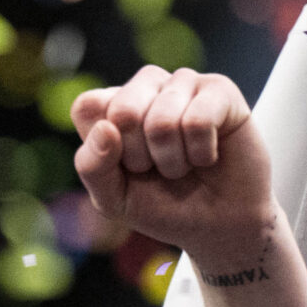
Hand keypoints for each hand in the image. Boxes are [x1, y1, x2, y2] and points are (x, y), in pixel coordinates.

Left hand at [72, 69, 275, 267]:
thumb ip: (92, 167)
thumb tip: (105, 128)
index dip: (104, 149)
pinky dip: (201, 153)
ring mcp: (182, 83)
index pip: (87, 107)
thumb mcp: (113, 198)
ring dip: (173, 161)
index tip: (125, 167)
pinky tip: (208, 155)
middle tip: (157, 168)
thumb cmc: (163, 205)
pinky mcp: (219, 89)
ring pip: (162, 121)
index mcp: (111, 104)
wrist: (219, 224)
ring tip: (184, 165)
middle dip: (139, 157)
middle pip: (123, 111)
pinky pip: (198, 121)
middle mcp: (145, 86)